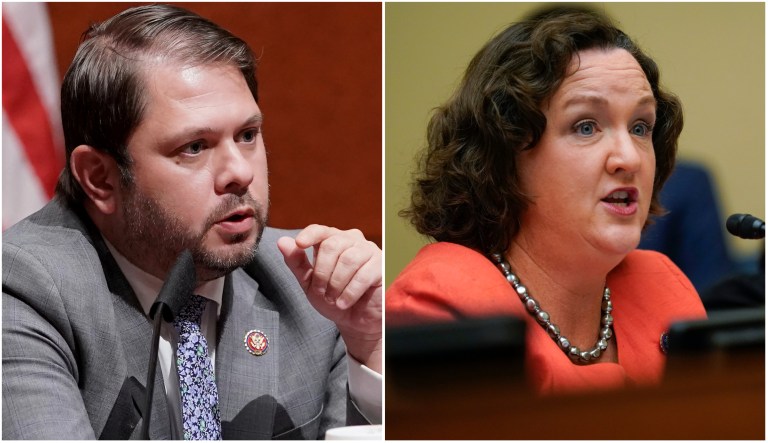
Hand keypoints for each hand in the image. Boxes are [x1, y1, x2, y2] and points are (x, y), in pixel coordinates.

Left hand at [277, 225, 381, 371]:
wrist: (356, 321)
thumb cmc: (333, 298)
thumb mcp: (309, 283)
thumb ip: (297, 263)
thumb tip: (282, 242)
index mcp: (333, 240)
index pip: (321, 230)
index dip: (310, 235)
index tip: (300, 244)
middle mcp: (352, 240)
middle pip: (332, 246)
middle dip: (322, 273)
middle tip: (321, 293)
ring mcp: (369, 251)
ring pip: (348, 260)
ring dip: (336, 284)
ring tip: (333, 300)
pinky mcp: (382, 266)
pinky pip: (363, 275)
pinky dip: (349, 292)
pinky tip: (343, 303)